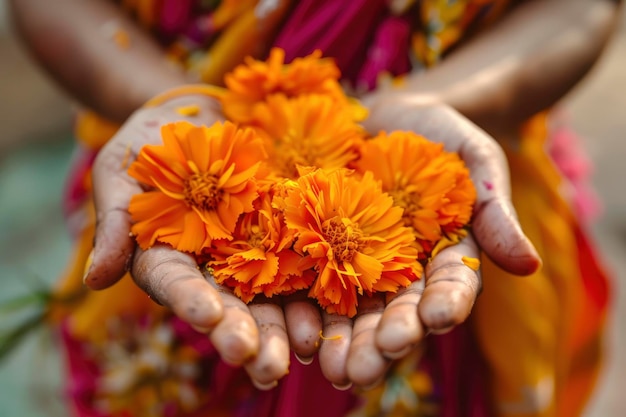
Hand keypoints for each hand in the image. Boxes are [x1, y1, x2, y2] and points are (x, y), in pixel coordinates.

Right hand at [81, 94, 291, 385]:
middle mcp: (211, 269)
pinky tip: (332, 315)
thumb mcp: (121, 171)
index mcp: (167, 259)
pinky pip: (304, 265)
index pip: (175, 284)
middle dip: (244, 334)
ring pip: (269, 299)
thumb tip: (94, 280)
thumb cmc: (152, 144)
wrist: (202, 118)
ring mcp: (252, 255)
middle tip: (263, 363)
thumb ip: (115, 223)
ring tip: (303, 350)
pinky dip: (317, 291)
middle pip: (227, 307)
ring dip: (285, 328)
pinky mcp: (286, 237)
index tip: (208, 316)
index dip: (191, 300)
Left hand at [308, 94, 541, 388]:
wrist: (389, 119)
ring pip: (352, 311)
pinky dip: (304, 310)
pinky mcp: (319, 248)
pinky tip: (297, 335)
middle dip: (384, 340)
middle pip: (396, 313)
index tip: (437, 318)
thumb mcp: (476, 163)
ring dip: (344, 343)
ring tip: (333, 370)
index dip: (445, 303)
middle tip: (370, 369)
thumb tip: (529, 265)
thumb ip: (494, 212)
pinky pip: (310, 281)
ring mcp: (357, 263)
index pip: (450, 288)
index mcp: (444, 259)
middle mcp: (401, 273)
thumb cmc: (442, 140)